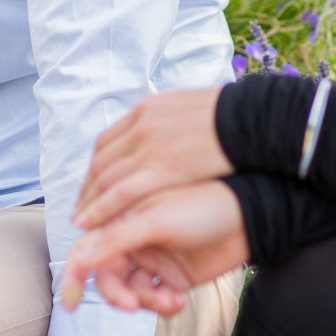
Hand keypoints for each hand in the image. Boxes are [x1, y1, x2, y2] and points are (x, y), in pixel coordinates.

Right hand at [62, 180, 248, 314]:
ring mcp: (156, 257)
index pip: (89, 250)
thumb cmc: (207, 203)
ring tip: (168, 302)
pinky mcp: (176, 275)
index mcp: (124, 217)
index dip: (75, 277)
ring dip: (145, 302)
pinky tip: (177, 302)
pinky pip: (156, 298)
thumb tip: (78, 255)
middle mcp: (136, 237)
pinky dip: (162, 306)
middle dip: (119, 295)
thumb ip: (118, 237)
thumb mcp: (159, 218)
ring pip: (132, 291)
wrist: (253, 215)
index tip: (70, 303)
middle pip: (110, 277)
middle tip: (134, 305)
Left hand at [76, 86, 232, 230]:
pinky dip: (101, 210)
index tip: (92, 188)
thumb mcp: (191, 110)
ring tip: (82, 224)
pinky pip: (121, 193)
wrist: (254, 120)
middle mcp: (142, 126)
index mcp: (148, 110)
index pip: (107, 143)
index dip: (95, 169)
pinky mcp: (162, 168)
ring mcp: (150, 146)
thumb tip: (164, 137)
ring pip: (106, 179)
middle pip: (101, 162)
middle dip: (88, 190)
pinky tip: (92, 225)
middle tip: (80, 211)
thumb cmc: (234, 119)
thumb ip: (169, 124)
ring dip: (89, 204)